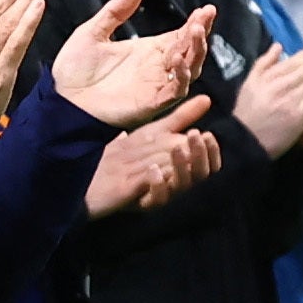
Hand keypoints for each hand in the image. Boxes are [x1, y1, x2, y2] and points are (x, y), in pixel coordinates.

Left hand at [49, 0, 217, 127]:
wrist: (62, 101)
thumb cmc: (74, 70)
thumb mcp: (93, 31)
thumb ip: (116, 11)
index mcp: (148, 50)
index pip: (181, 35)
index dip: (196, 22)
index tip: (206, 9)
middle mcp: (157, 67)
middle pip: (191, 49)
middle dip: (200, 32)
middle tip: (204, 16)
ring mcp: (157, 85)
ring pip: (190, 68)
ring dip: (195, 50)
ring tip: (195, 31)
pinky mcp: (152, 103)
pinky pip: (175, 90)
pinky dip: (181, 75)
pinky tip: (177, 58)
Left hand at [85, 116, 224, 213]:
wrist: (91, 172)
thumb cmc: (127, 154)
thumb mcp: (155, 132)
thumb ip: (181, 119)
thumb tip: (207, 99)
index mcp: (181, 168)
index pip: (207, 165)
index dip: (211, 153)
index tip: (207, 134)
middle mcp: (174, 184)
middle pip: (198, 176)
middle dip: (200, 156)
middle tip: (195, 136)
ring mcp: (158, 194)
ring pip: (180, 188)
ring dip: (182, 167)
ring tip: (178, 148)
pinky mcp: (139, 203)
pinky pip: (155, 200)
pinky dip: (158, 185)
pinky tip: (154, 169)